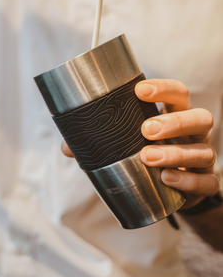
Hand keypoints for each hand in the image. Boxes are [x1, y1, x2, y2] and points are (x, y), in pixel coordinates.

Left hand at [61, 79, 219, 209]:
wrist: (170, 187)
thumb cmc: (147, 152)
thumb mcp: (128, 141)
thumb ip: (100, 141)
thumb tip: (68, 146)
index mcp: (175, 114)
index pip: (178, 93)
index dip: (163, 88)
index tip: (140, 90)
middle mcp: (194, 133)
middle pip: (199, 117)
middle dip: (174, 121)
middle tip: (145, 130)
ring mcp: (202, 157)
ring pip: (203, 150)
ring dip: (176, 153)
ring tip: (148, 158)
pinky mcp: (205, 181)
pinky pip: (207, 182)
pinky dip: (188, 180)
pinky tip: (167, 179)